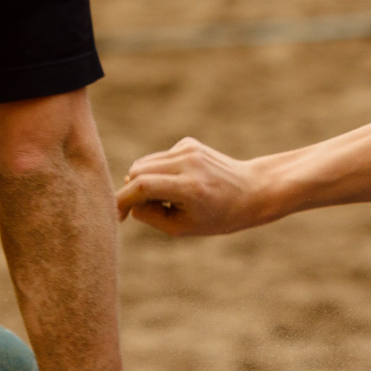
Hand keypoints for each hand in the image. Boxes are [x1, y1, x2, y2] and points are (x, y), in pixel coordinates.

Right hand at [117, 137, 266, 234]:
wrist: (252, 191)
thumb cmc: (219, 216)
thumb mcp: (182, 227)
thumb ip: (150, 215)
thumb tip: (129, 197)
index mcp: (189, 187)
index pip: (141, 186)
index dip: (122, 201)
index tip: (118, 216)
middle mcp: (188, 162)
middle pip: (137, 171)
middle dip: (133, 191)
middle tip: (147, 210)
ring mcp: (189, 149)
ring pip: (145, 162)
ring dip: (144, 181)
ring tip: (167, 199)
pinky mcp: (189, 143)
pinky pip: (159, 158)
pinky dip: (159, 172)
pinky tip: (179, 184)